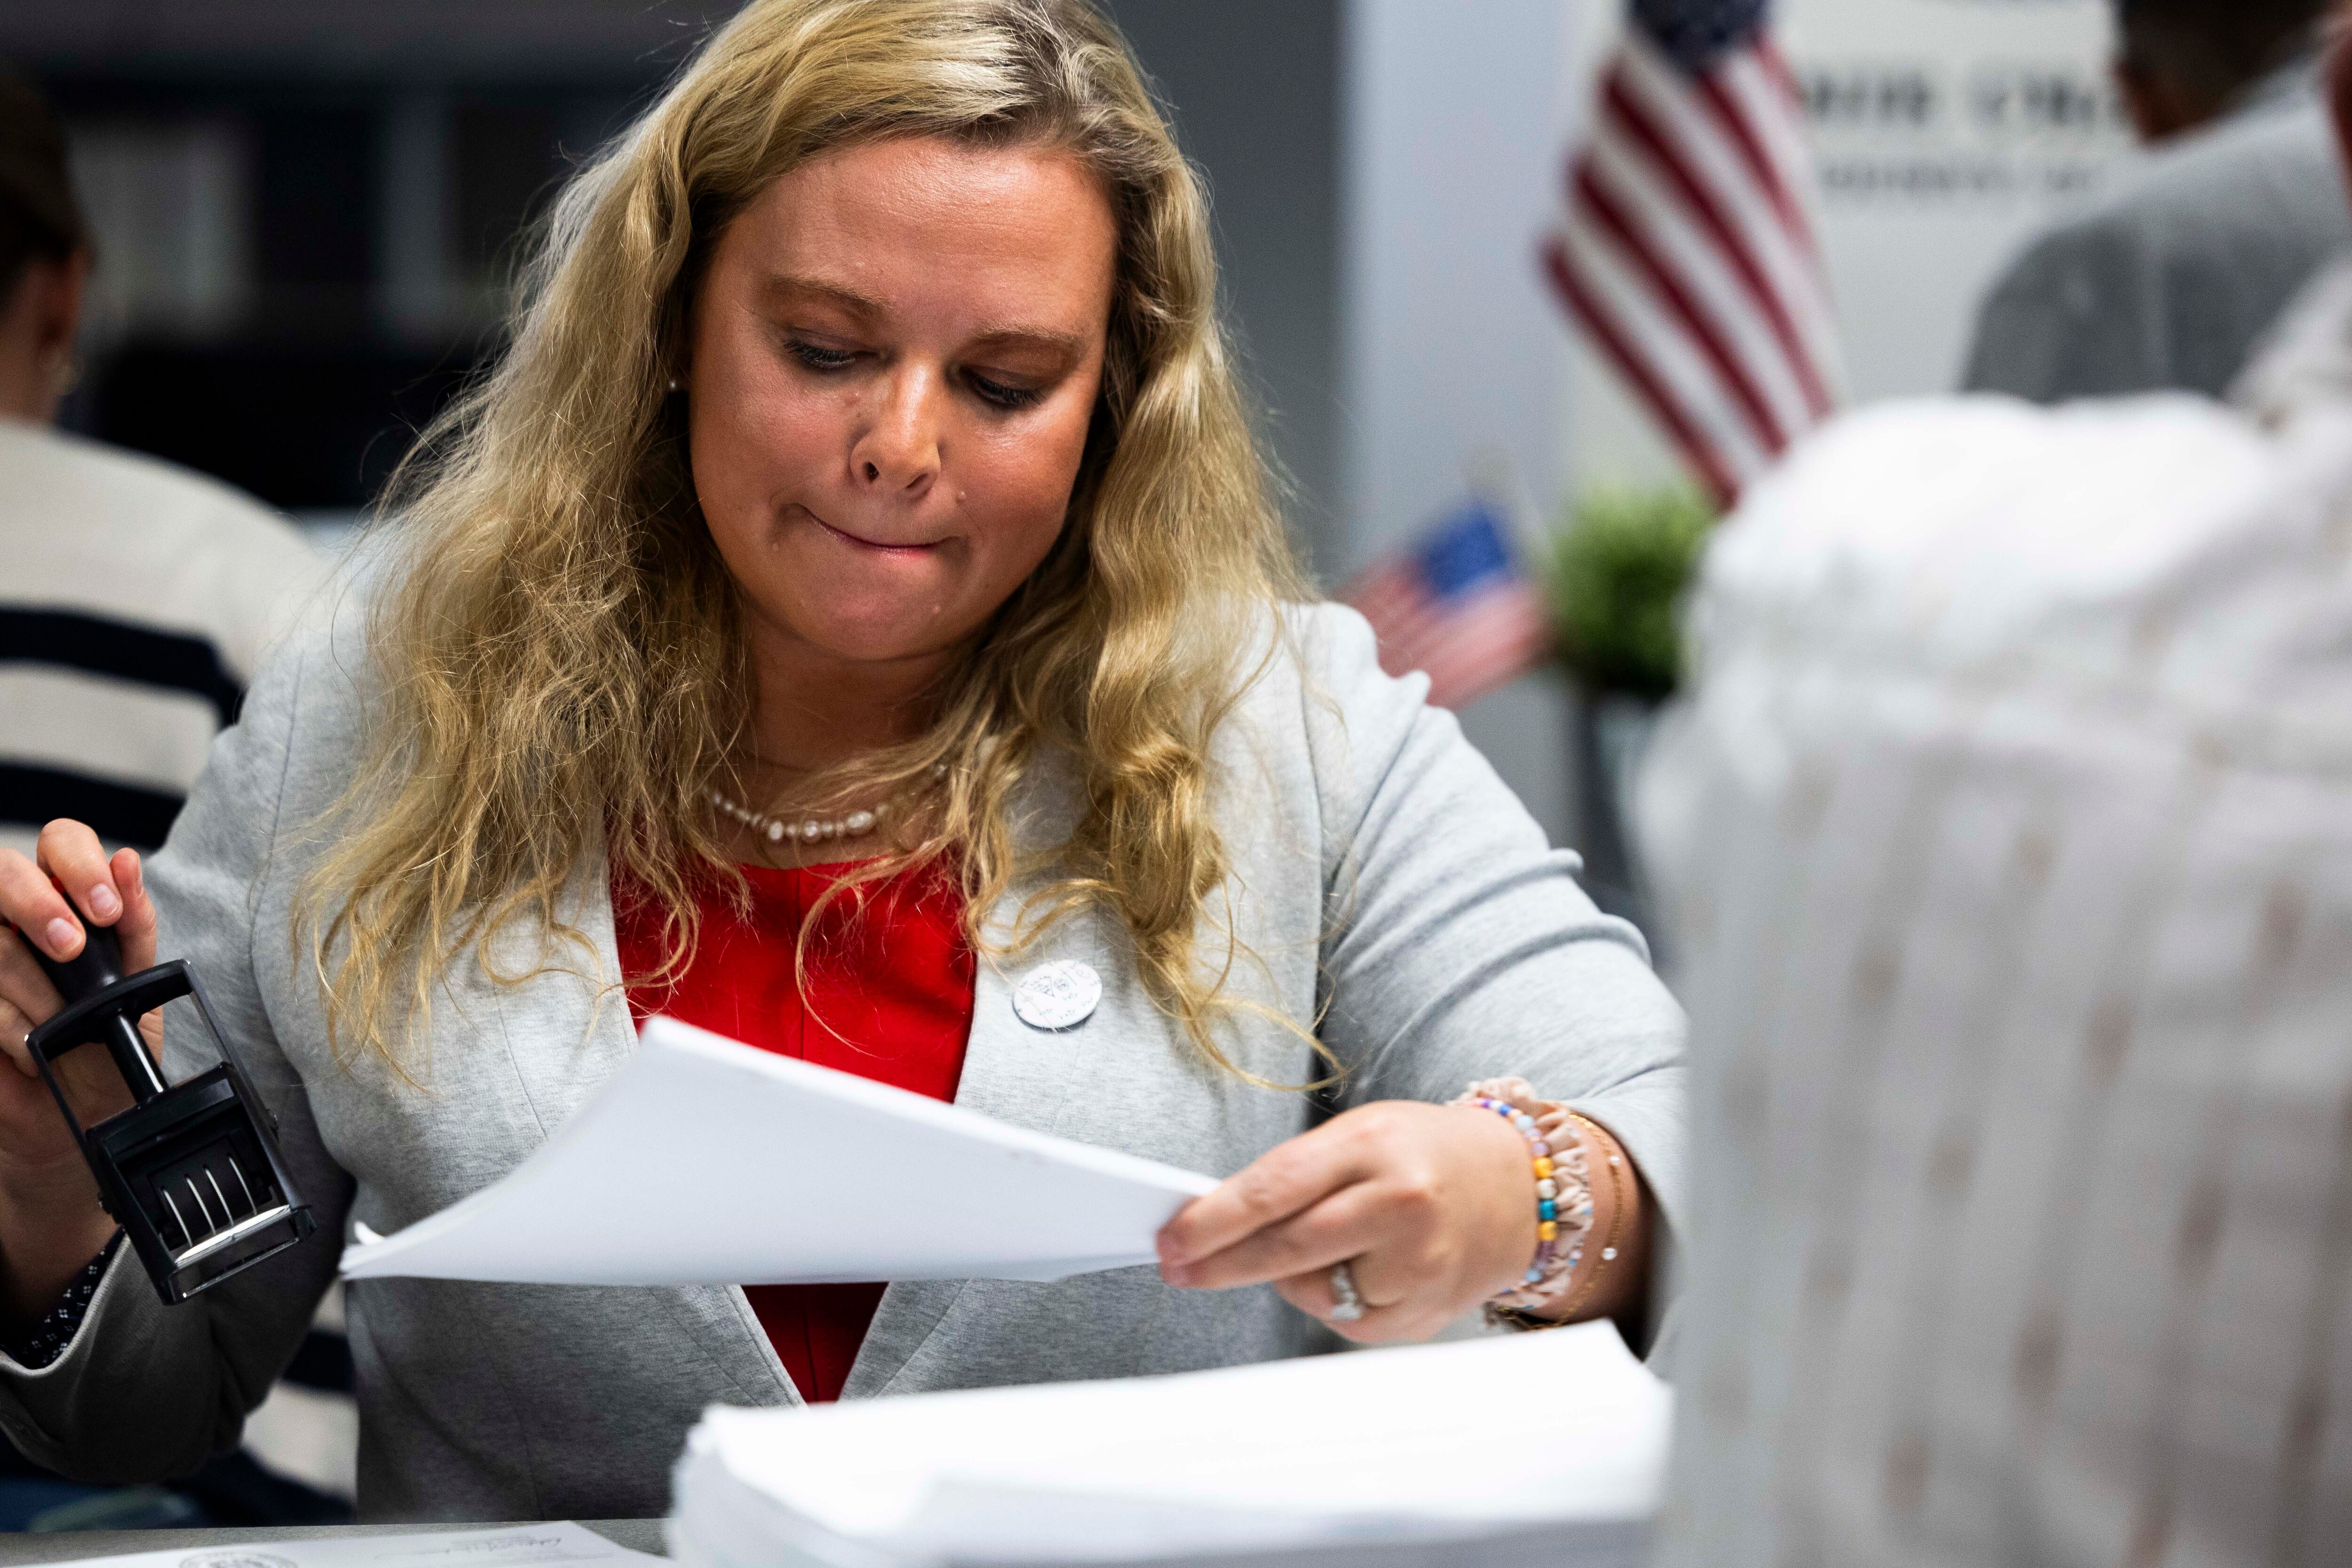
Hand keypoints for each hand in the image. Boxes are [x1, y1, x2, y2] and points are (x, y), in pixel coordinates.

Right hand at [0, 820, 156, 1315]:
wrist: (73, 1121)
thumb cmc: (108, 1047)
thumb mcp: (137, 986)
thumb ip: (133, 925)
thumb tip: (129, 860)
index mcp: (66, 901)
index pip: (61, 840)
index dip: (78, 864)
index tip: (103, 910)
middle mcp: (17, 920)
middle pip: (3, 872)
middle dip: (39, 905)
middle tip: (71, 948)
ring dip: (31, 988)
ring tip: (56, 1024)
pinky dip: (7, 1025)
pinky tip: (27, 1047)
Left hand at [1154, 1100, 1536, 1342]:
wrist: (1516, 1185)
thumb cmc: (1425, 1152)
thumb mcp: (1359, 1134)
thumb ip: (1294, 1175)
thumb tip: (1216, 1220)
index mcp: (1373, 1145)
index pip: (1274, 1188)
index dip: (1213, 1221)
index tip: (1172, 1239)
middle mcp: (1399, 1203)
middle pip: (1286, 1248)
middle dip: (1221, 1263)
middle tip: (1181, 1267)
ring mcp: (1418, 1263)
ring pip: (1314, 1292)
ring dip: (1293, 1277)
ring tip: (1332, 1242)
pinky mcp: (1427, 1310)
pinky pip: (1348, 1323)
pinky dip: (1336, 1302)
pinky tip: (1365, 1269)